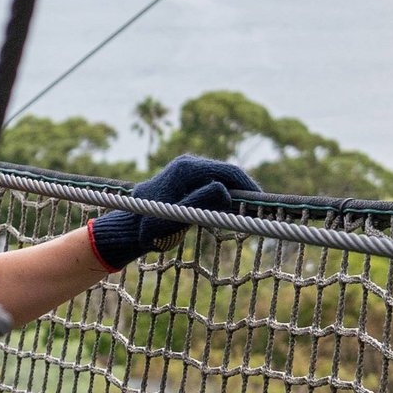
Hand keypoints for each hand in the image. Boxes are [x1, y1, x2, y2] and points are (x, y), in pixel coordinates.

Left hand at [88, 155, 259, 271]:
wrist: (128, 229)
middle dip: (246, 190)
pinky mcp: (186, 180)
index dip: (249, 186)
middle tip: (261, 210)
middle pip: (227, 172)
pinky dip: (225, 195)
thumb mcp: (176, 218)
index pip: (228, 171)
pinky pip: (212, 184)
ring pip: (221, 178)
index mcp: (186, 169)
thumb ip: (199, 203)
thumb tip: (224, 189)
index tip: (263, 202)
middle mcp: (187, 164)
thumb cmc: (149, 227)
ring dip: (236, 193)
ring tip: (249, 212)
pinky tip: (231, 211)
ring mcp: (186, 170)